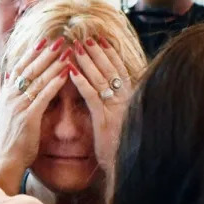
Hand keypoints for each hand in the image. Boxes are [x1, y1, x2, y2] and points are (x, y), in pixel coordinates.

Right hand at [0, 37, 70, 194]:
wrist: (7, 158)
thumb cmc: (12, 138)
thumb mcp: (8, 112)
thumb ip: (12, 94)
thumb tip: (13, 77)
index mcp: (7, 94)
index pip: (19, 68)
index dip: (31, 53)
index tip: (43, 41)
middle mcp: (11, 97)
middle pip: (30, 69)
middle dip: (45, 53)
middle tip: (59, 40)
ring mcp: (18, 106)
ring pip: (38, 80)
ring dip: (53, 64)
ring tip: (67, 52)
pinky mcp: (28, 117)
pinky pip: (43, 96)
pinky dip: (54, 84)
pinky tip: (65, 74)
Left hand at [68, 36, 133, 176]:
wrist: (127, 167)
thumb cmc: (124, 146)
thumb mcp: (125, 121)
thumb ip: (121, 105)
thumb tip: (116, 91)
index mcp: (132, 98)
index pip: (120, 70)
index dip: (110, 53)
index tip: (101, 39)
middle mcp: (126, 100)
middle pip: (110, 69)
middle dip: (98, 52)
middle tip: (86, 36)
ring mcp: (116, 109)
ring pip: (101, 79)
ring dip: (88, 61)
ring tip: (76, 47)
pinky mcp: (105, 120)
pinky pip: (92, 96)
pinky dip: (81, 82)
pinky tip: (71, 72)